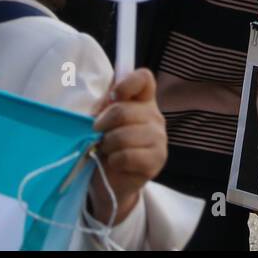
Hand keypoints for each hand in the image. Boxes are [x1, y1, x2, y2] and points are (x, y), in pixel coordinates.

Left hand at [89, 68, 166, 224]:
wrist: (109, 180)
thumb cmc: (104, 145)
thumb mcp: (100, 120)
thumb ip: (104, 105)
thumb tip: (107, 101)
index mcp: (142, 101)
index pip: (144, 78)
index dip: (127, 83)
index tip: (113, 96)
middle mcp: (155, 116)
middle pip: (124, 110)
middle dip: (102, 124)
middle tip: (98, 135)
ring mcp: (159, 137)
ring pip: (124, 135)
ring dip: (107, 145)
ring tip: (107, 151)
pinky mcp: (157, 159)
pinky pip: (128, 155)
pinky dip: (114, 160)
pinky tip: (115, 162)